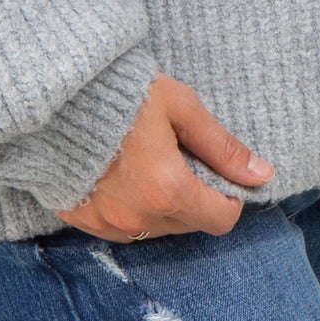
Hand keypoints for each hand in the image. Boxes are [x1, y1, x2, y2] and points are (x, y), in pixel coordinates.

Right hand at [53, 73, 275, 240]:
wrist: (58, 92)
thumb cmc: (124, 92)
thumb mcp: (181, 107)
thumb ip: (221, 146)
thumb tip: (261, 174)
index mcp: (168, 189)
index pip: (220, 219)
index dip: (229, 197)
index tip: (219, 172)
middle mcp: (139, 217)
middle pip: (189, 224)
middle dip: (195, 196)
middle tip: (181, 156)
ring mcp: (108, 223)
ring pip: (156, 228)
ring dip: (163, 204)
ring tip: (149, 161)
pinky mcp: (83, 219)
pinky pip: (121, 227)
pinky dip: (130, 207)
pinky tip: (122, 173)